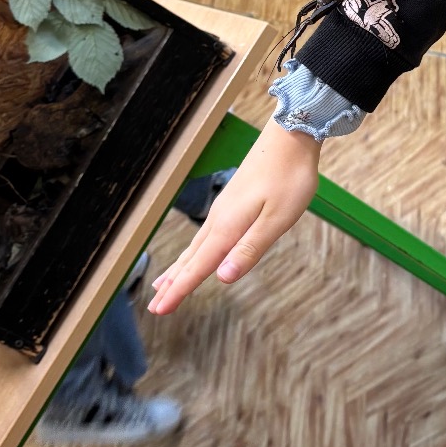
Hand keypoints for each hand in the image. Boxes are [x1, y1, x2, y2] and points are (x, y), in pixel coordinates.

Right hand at [149, 123, 321, 314]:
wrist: (290, 136)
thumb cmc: (289, 177)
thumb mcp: (277, 219)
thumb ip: (250, 249)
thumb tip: (223, 277)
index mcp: (228, 227)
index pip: (199, 266)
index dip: (180, 290)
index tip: (160, 310)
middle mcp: (219, 219)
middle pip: (191, 258)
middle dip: (173, 284)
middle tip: (155, 307)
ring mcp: (223, 209)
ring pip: (196, 246)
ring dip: (179, 268)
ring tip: (163, 285)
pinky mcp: (231, 202)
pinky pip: (205, 234)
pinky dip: (193, 251)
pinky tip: (195, 253)